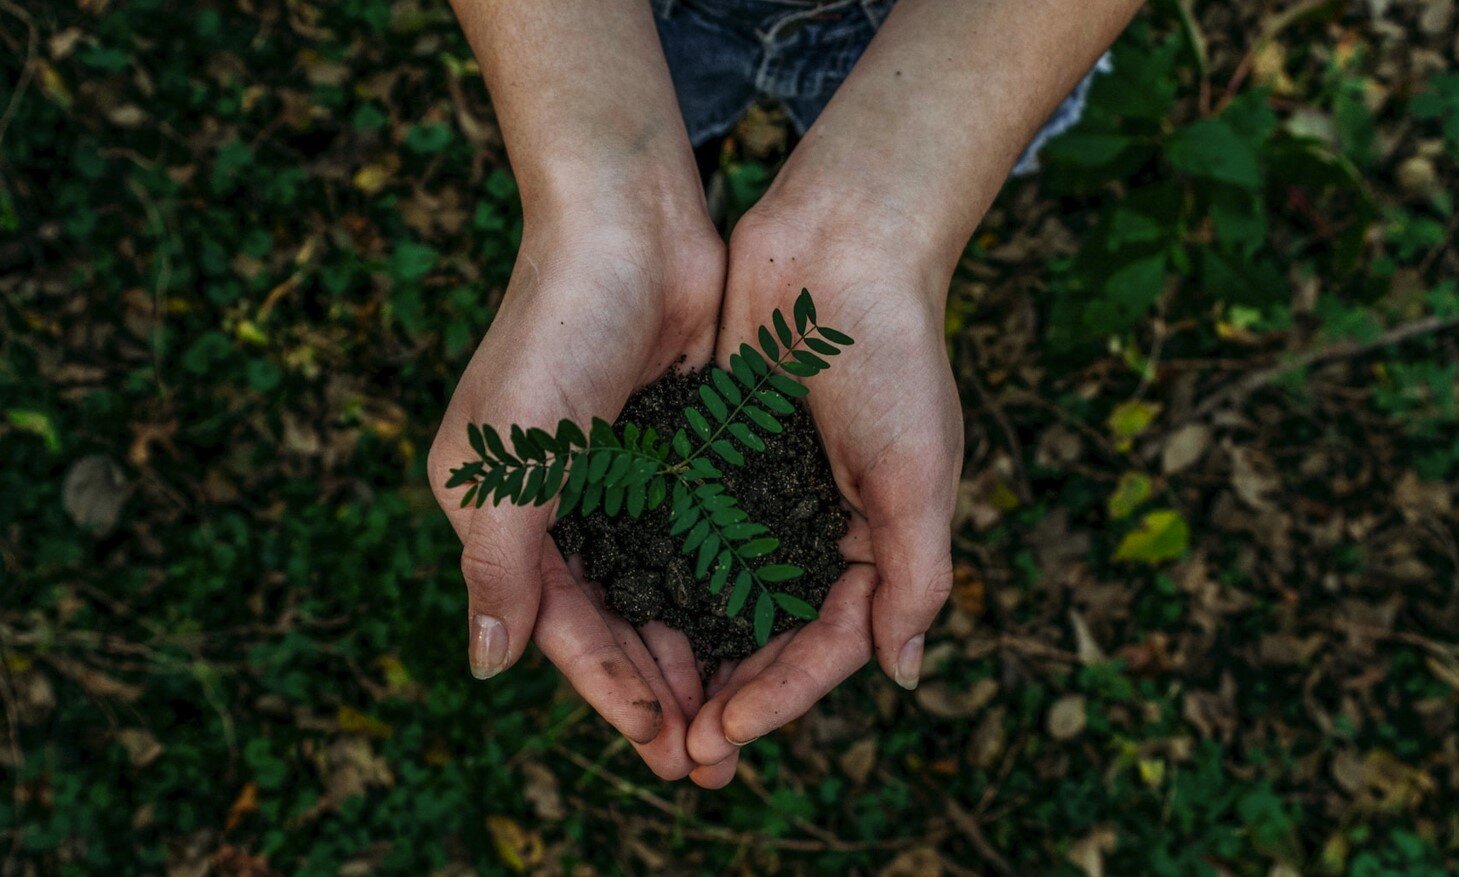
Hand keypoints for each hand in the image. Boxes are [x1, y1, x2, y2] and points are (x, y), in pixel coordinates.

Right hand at [427, 192, 723, 779]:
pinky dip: (720, 588)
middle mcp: (558, 504)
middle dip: (657, 689)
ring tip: (737, 715)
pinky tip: (757, 630)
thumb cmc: (556, 332)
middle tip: (709, 758)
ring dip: (693, 651)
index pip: (559, 625)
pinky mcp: (674, 452)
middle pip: (612, 620)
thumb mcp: (510, 457)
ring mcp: (620, 479)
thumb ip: (498, 564)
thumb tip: (487, 665)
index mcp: (502, 511)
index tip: (661, 744)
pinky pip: (698, 539)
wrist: (629, 224)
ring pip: (659, 590)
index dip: (609, 689)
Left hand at [684, 198, 962, 785]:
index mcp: (875, 541)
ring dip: (690, 651)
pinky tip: (623, 613)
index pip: (828, 644)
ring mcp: (762, 493)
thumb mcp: (918, 473)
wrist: (840, 245)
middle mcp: (816, 527)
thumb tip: (903, 675)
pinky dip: (662, 576)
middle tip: (680, 749)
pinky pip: (686, 531)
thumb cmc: (893, 356)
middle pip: (769, 634)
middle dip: (730, 693)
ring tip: (647, 704)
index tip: (727, 732)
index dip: (782, 696)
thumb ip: (915, 575)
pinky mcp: (715, 455)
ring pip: (720, 594)